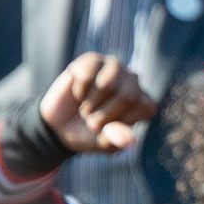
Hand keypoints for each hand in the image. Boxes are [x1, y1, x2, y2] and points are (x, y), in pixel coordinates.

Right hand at [40, 53, 157, 152]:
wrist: (59, 126)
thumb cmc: (89, 134)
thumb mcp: (104, 143)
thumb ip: (117, 139)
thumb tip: (130, 141)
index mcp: (144, 103)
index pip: (143, 109)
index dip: (119, 123)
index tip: (106, 129)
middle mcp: (134, 81)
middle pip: (126, 95)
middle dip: (102, 113)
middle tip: (90, 119)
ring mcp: (114, 67)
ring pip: (107, 84)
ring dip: (90, 103)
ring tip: (86, 107)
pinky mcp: (92, 60)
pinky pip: (86, 75)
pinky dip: (78, 90)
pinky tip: (78, 93)